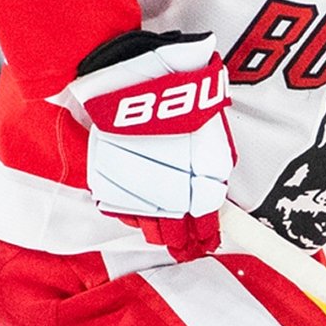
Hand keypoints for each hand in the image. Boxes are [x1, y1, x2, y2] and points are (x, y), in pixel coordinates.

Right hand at [60, 31, 233, 261]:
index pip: (206, 222)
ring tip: (163, 238)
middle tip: (185, 250)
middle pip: (177, 230)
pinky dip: (131, 213)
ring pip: (149, 224)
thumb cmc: (179, 91)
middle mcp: (171, 189)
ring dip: (157, 231)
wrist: (132, 75)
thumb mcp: (209, 127)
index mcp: (202, 179)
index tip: (207, 243)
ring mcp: (138, 187)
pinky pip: (122, 207)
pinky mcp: (110, 180)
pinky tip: (138, 216)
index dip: (206, 235)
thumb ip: (212, 161)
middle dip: (182, 242)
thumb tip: (215, 191)